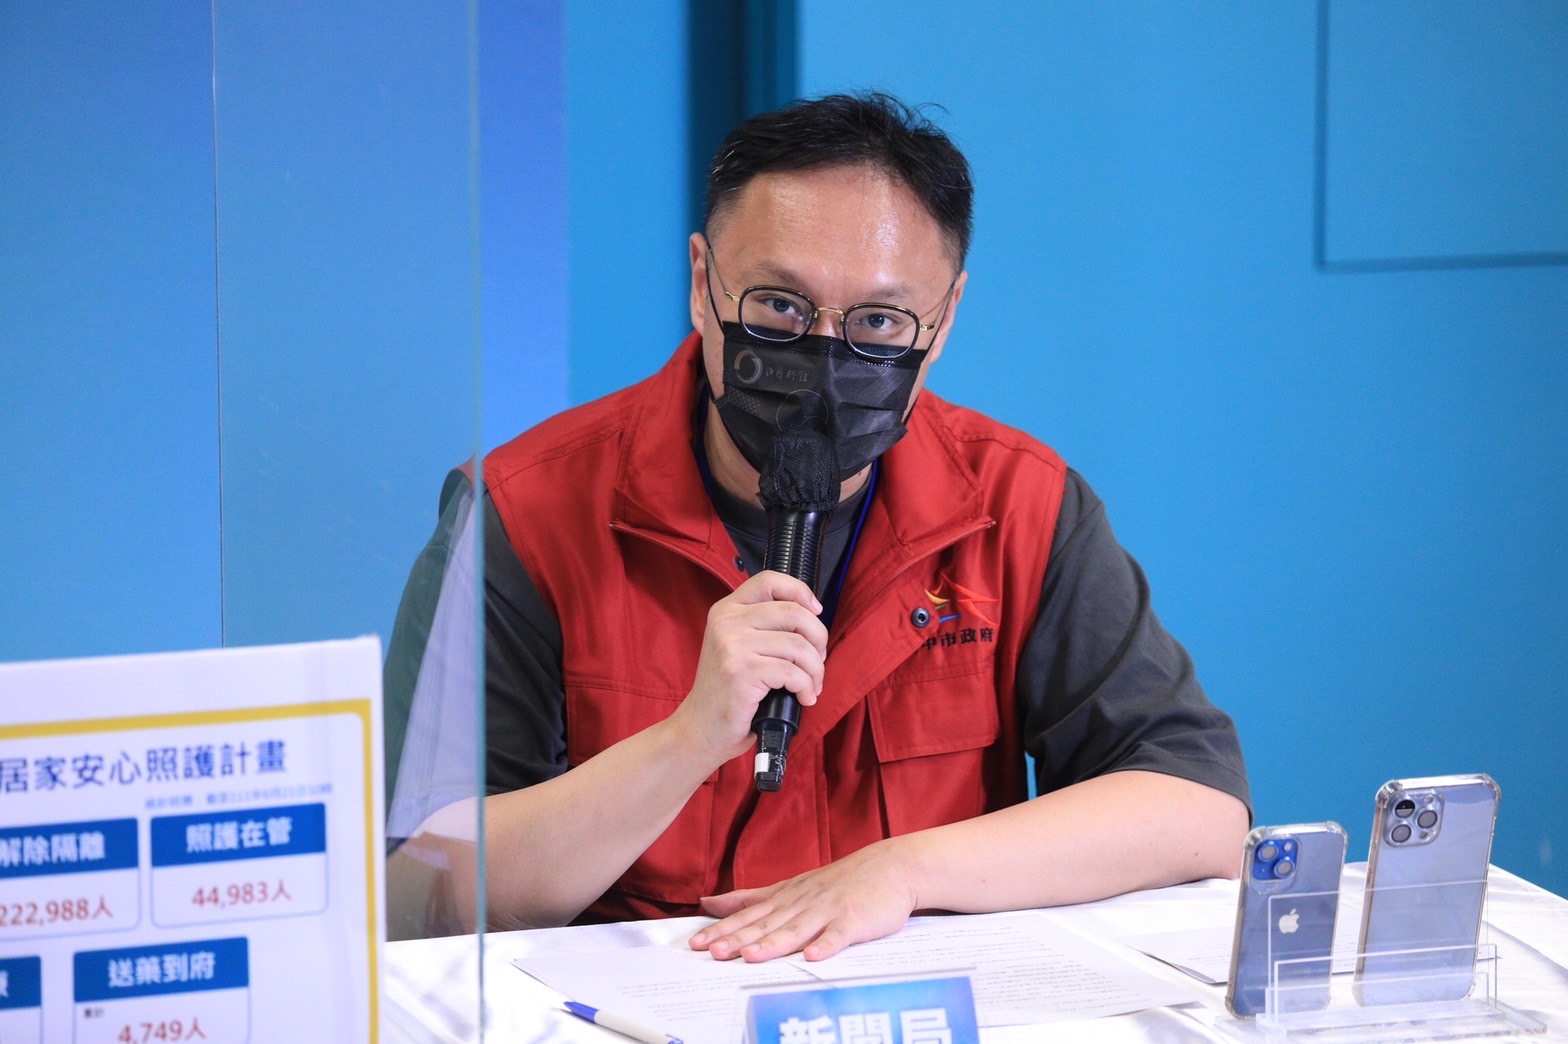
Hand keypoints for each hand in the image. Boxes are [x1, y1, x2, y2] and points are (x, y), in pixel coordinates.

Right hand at [669, 570, 827, 767]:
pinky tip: (803, 698)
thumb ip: (764, 626)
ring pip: (798, 646)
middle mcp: (726, 622)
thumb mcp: (737, 647)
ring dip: (815, 670)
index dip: (800, 592)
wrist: (701, 728)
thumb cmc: (728, 692)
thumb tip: (812, 616)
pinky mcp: (741, 672)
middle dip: (818, 638)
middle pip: (793, 613)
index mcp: (726, 610)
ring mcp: (731, 646)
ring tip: (811, 686)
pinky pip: (793, 673)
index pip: (769, 580)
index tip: (815, 612)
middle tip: (818, 661)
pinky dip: (806, 687)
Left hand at [688, 840, 919, 961]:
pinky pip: (838, 935)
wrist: (889, 867)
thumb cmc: (839, 882)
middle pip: (766, 923)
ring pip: (796, 930)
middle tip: (713, 951)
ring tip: (752, 956)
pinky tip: (813, 957)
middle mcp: (802, 903)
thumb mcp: (790, 885)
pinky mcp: (854, 920)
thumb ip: (751, 896)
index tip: (697, 942)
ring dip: (773, 943)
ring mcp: (828, 911)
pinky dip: (826, 946)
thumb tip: (710, 902)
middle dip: (738, 938)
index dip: (722, 929)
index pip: (748, 914)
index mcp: (786, 897)